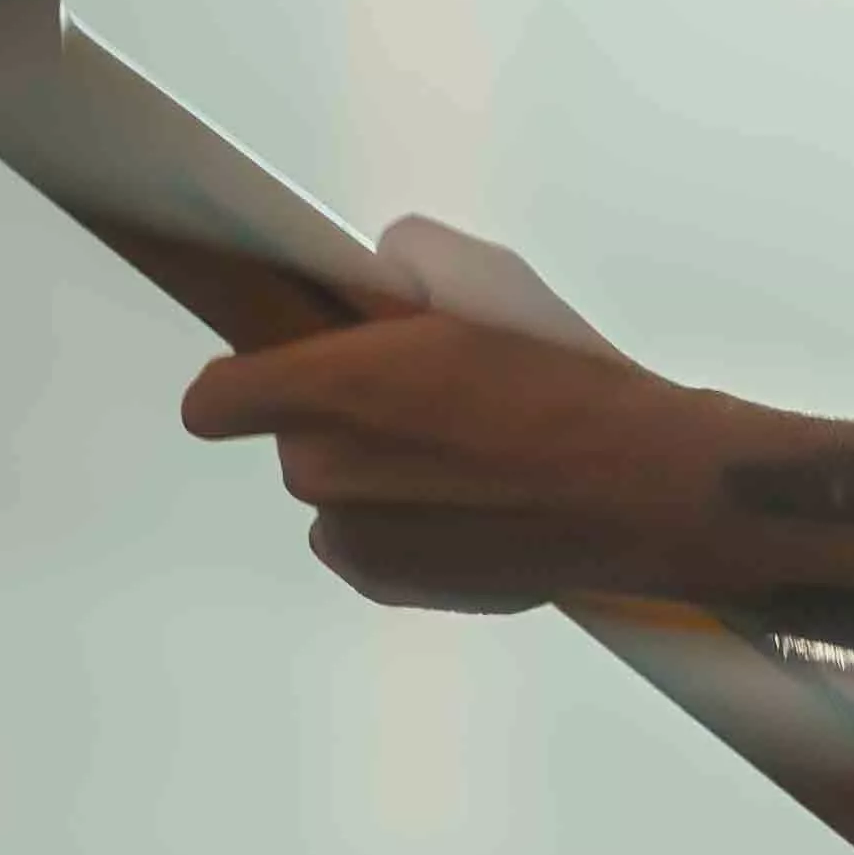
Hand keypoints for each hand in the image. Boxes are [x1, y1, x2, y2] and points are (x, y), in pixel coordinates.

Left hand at [173, 226, 706, 610]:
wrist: (639, 487)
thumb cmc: (562, 377)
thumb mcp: (484, 284)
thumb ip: (402, 270)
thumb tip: (369, 276)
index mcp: (328, 390)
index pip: (214, 402)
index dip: (244, 384)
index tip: (281, 373)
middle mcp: (320, 472)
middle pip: (296, 440)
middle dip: (341, 420)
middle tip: (424, 405)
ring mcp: (352, 538)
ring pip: (336, 493)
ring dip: (374, 475)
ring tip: (463, 459)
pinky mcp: (386, 584)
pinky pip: (365, 542)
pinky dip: (401, 525)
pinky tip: (469, 506)